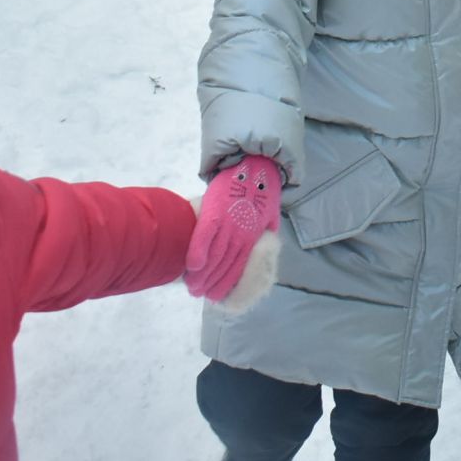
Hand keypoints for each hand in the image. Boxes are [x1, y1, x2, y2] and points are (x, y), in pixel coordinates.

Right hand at [185, 155, 281, 301]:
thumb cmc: (260, 192)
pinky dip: (199, 251)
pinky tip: (192, 266)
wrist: (255, 164)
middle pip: (226, 265)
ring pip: (216, 254)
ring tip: (191, 285)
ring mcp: (230, 222)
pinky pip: (206, 234)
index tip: (215, 296)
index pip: (240, 268)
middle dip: (211, 283)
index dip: (227, 284)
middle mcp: (243, 234)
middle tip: (197, 293)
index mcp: (254, 237)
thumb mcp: (268, 218)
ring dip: (202, 274)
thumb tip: (255, 255)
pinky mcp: (217, 209)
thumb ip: (261, 237)